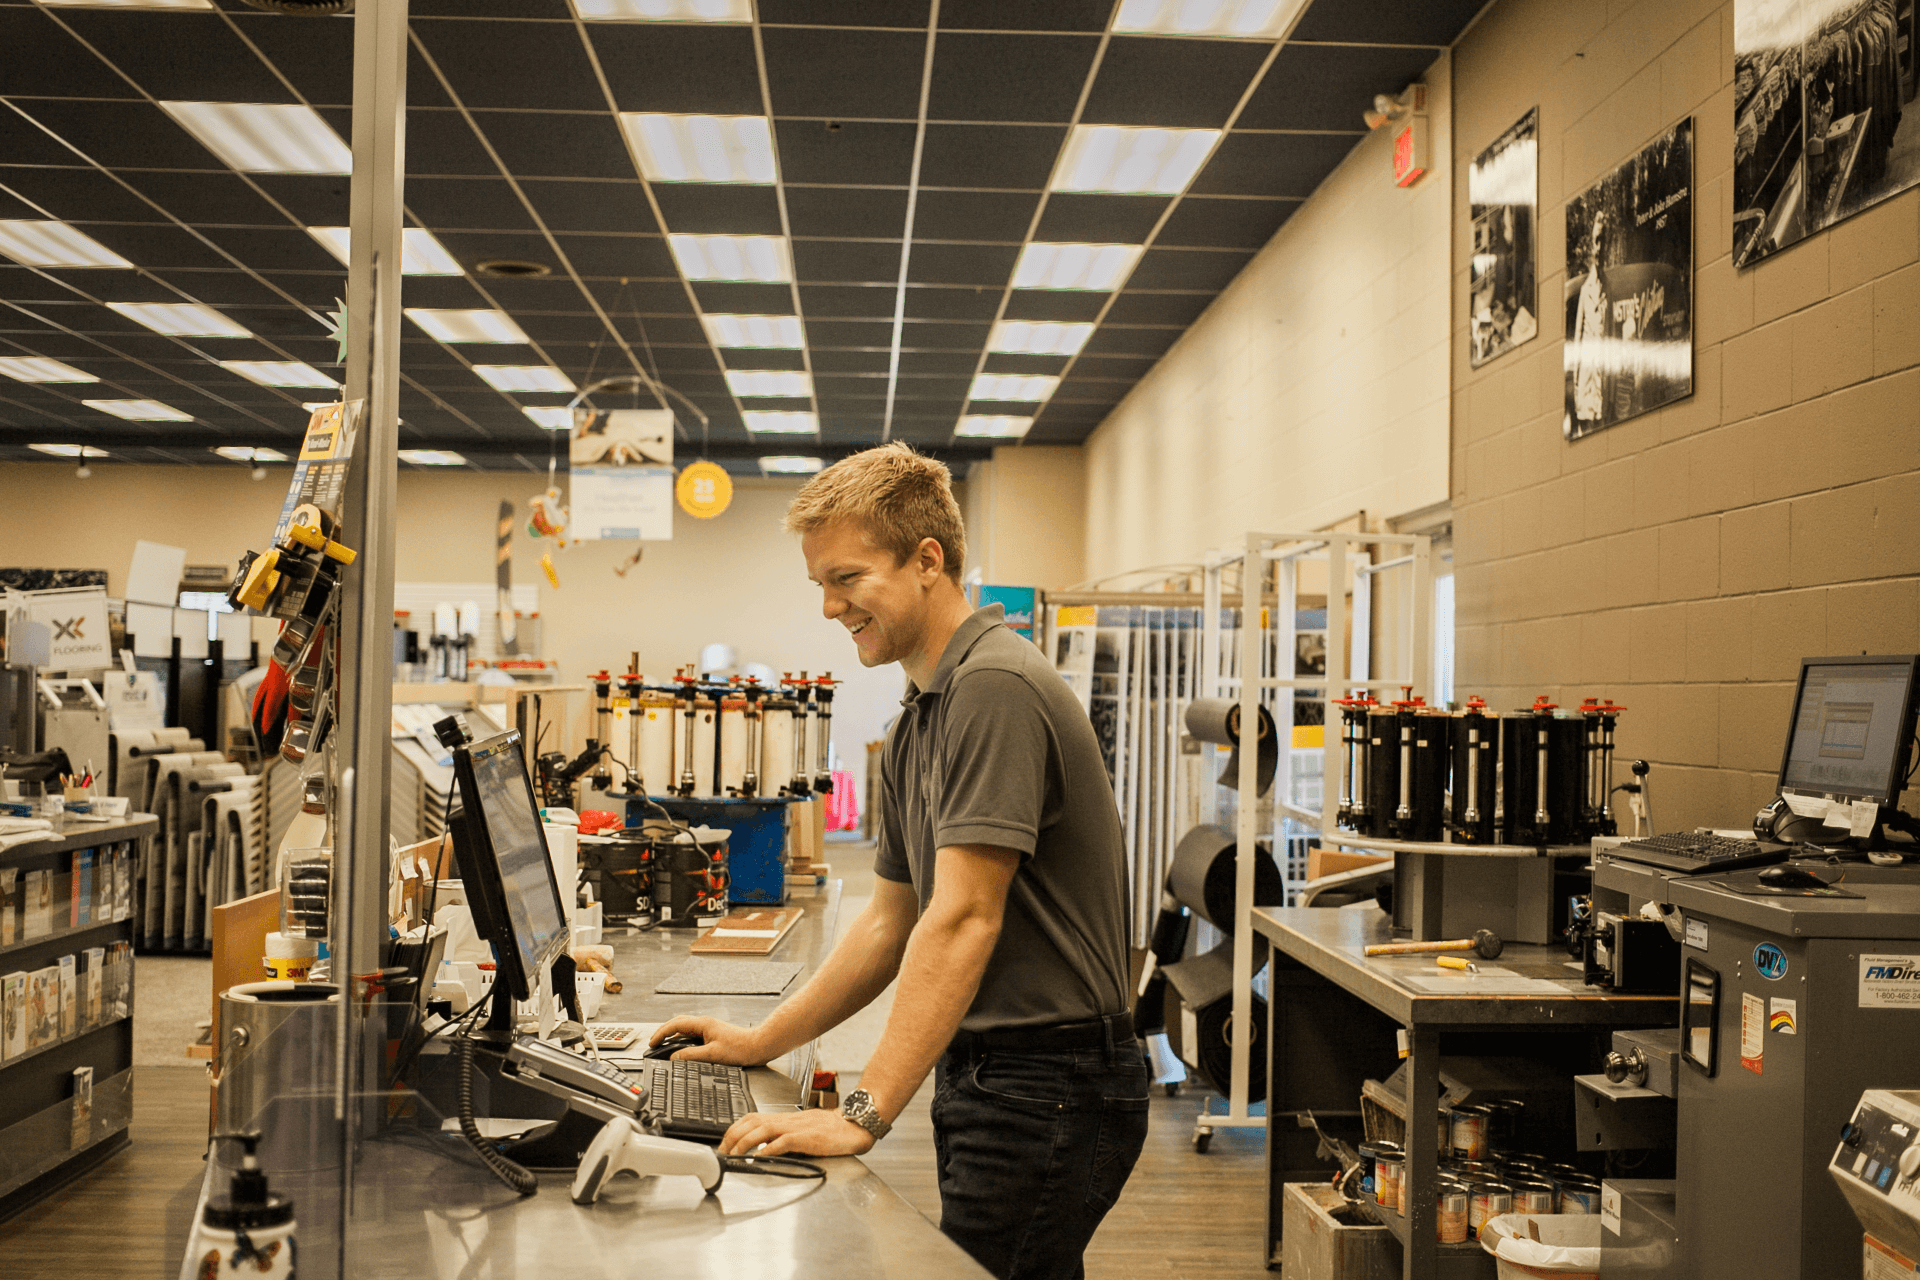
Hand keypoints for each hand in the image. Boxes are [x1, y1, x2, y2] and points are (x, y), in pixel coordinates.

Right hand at [646, 1016, 768, 1064]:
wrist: (757, 1047)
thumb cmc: (740, 1048)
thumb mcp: (712, 1054)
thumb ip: (691, 1056)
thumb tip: (674, 1058)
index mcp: (703, 1024)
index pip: (676, 1024)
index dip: (661, 1033)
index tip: (652, 1043)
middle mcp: (705, 1023)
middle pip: (678, 1024)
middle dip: (664, 1033)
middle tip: (653, 1043)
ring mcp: (709, 1029)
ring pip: (685, 1030)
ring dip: (673, 1036)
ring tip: (663, 1046)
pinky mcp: (713, 1036)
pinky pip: (692, 1036)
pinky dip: (682, 1041)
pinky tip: (680, 1050)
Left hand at [719, 1108, 873, 1158]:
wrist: (854, 1126)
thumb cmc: (831, 1130)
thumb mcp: (801, 1130)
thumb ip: (783, 1136)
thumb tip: (763, 1147)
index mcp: (784, 1119)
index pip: (752, 1118)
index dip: (734, 1129)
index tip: (724, 1143)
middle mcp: (786, 1120)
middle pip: (752, 1122)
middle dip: (733, 1136)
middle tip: (722, 1152)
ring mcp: (796, 1128)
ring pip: (763, 1130)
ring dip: (744, 1143)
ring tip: (733, 1155)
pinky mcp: (807, 1138)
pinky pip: (783, 1142)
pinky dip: (768, 1149)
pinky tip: (759, 1157)